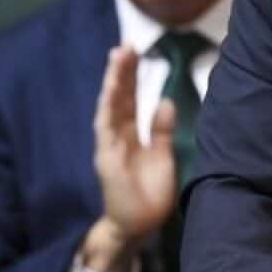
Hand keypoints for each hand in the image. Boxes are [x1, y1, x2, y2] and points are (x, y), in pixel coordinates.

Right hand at [82, 46, 177, 271]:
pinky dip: (108, 114)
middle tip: (126, 45)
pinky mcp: (107, 162)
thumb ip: (161, 130)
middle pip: (118, 98)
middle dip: (121, 72)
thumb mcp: (162, 155)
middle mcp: (117, 137)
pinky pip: (106, 134)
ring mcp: (109, 148)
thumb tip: (165, 100)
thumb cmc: (149, 192)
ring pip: (110, 110)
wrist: (138, 226)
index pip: (130, 99)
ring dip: (113, 85)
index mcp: (131, 134)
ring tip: (118, 61)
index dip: (132, 76)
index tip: (136, 50)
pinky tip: (111, 96)